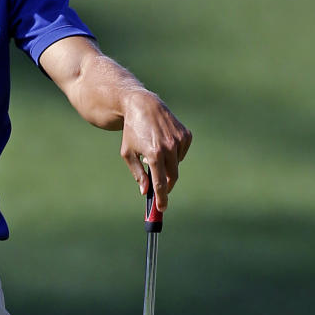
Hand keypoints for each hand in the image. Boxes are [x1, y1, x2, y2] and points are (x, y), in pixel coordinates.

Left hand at [119, 92, 191, 209]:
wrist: (143, 105)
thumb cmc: (132, 131)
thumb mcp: (128, 153)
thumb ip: (138, 174)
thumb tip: (146, 191)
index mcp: (154, 154)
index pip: (160, 183)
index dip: (162, 198)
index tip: (162, 208)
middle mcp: (169, 148)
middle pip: (172, 177)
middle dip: (166, 186)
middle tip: (160, 191)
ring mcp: (180, 141)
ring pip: (177, 165)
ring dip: (168, 166)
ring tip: (155, 153)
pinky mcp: (186, 135)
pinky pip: (182, 153)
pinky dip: (174, 154)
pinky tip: (164, 144)